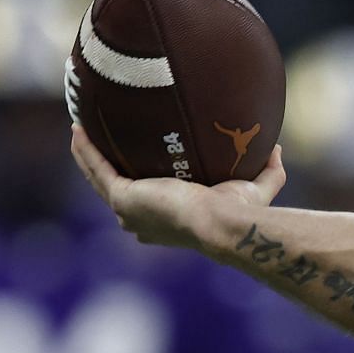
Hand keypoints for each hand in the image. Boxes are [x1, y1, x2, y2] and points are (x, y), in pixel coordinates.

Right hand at [71, 124, 285, 251]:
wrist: (223, 223)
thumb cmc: (240, 214)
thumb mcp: (255, 189)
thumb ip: (268, 172)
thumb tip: (275, 148)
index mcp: (167, 222)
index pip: (147, 203)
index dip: (138, 184)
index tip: (136, 161)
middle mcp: (143, 220)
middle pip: (116, 189)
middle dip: (105, 167)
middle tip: (99, 140)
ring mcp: (128, 211)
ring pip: (99, 178)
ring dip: (87, 155)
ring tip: (80, 130)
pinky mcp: (122, 198)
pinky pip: (97, 168)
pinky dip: (86, 150)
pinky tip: (78, 129)